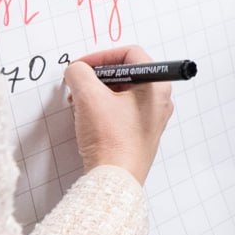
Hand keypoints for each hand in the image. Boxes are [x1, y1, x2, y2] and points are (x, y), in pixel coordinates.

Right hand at [64, 45, 172, 182]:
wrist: (114, 181)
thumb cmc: (111, 141)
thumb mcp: (89, 97)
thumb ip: (79, 73)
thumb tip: (76, 69)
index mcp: (157, 85)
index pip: (130, 54)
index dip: (102, 56)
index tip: (82, 66)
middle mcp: (159, 101)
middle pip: (125, 73)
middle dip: (97, 77)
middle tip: (78, 84)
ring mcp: (151, 119)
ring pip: (121, 93)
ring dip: (96, 93)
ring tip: (79, 104)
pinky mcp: (139, 134)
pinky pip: (120, 111)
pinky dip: (101, 109)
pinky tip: (85, 119)